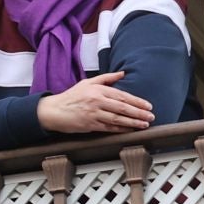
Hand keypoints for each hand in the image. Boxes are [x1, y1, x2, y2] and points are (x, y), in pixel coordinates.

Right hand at [37, 71, 154, 134]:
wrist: (53, 110)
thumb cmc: (71, 97)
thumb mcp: (87, 82)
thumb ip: (106, 78)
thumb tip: (123, 74)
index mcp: (98, 90)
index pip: (122, 96)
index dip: (137, 101)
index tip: (148, 106)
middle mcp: (97, 101)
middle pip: (123, 108)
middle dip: (139, 113)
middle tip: (150, 116)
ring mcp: (93, 114)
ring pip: (118, 119)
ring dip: (133, 122)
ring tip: (144, 124)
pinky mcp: (89, 125)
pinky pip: (108, 127)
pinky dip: (120, 129)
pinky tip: (129, 130)